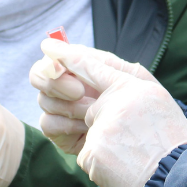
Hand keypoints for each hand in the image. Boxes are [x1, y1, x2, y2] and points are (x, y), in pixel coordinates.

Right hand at [29, 40, 157, 153]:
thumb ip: (90, 60)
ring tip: (94, 112)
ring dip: (70, 105)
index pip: (54, 58)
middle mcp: (68, 88)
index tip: (63, 68)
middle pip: (39, 76)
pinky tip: (88, 128)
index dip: (53, 61)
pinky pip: (47, 123)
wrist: (148, 142)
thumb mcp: (124, 75)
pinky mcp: (61, 134)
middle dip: (57, 82)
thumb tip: (49, 44)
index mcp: (83, 69)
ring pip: (44, 99)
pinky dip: (67, 124)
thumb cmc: (142, 103)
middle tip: (79, 91)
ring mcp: (63, 111)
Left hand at [37, 40, 186, 186]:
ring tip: (131, 155)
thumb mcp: (160, 101)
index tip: (49, 46)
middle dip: (101, 123)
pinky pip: (86, 154)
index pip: (94, 65)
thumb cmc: (173, 141)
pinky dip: (100, 163)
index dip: (69, 56)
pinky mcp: (92, 151)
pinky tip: (121, 168)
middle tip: (129, 139)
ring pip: (89, 132)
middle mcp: (115, 102)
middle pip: (89, 108)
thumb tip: (100, 77)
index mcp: (134, 86)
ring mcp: (102, 127)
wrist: (177, 179)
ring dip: (104, 145)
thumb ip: (130, 84)